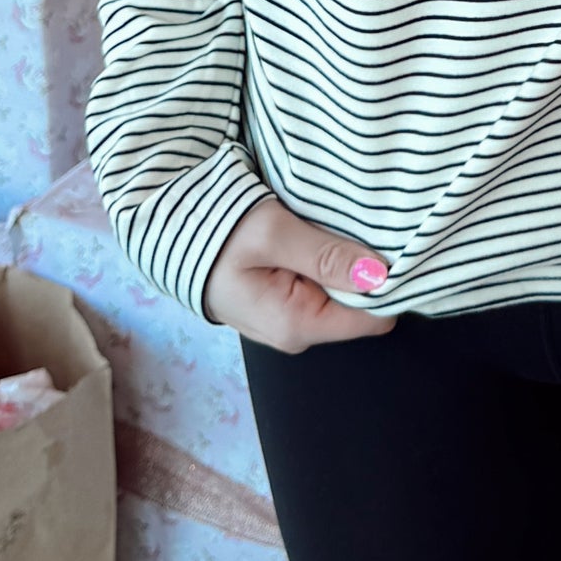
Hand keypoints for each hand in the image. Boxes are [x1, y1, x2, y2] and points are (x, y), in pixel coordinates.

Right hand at [204, 196, 398, 351]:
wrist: (168, 231)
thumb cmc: (215, 231)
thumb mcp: (273, 233)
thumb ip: (327, 255)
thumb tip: (380, 274)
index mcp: (297, 325)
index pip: (374, 317)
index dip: (388, 282)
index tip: (392, 245)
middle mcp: (298, 333)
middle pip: (361, 306)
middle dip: (365, 269)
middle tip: (359, 226)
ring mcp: (290, 321)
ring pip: (343, 294)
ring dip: (344, 262)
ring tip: (334, 226)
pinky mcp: (284, 304)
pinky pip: (323, 287)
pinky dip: (327, 262)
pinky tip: (318, 235)